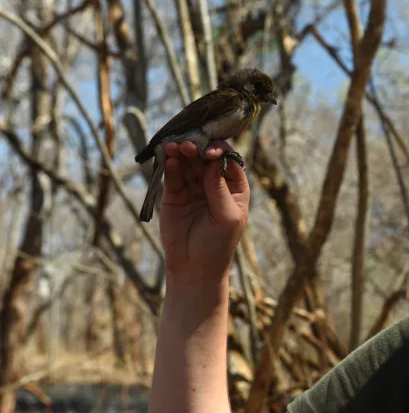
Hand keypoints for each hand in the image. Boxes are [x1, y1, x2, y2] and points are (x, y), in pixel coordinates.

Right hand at [158, 140, 249, 281]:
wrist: (195, 267)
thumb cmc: (219, 244)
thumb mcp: (227, 217)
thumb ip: (220, 189)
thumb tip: (211, 162)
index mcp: (234, 187)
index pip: (228, 160)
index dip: (220, 151)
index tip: (210, 152)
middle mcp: (214, 183)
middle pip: (205, 157)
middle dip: (198, 148)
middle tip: (188, 145)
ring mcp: (193, 187)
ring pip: (188, 163)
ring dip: (182, 152)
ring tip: (175, 147)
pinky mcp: (174, 194)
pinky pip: (173, 175)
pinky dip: (171, 165)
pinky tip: (170, 159)